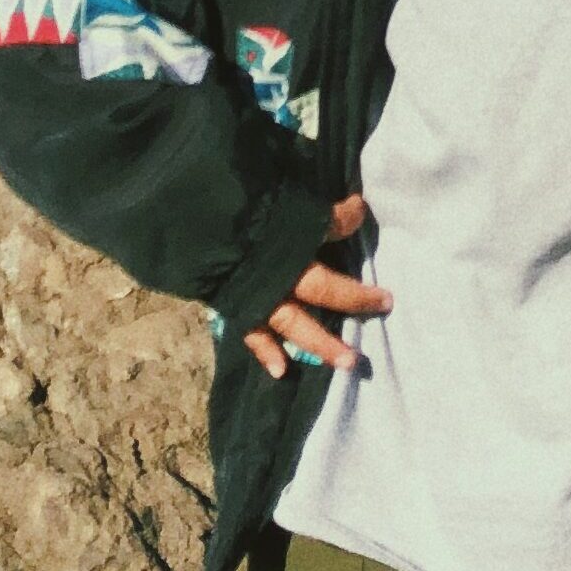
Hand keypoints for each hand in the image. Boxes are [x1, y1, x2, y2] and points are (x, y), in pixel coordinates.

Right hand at [244, 193, 390, 378]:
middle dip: (354, 299)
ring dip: (321, 343)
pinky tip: (282, 371)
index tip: (360, 209)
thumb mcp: (276, 199)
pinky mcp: (236, 309)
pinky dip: (266, 353)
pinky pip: (253, 335)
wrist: (185, 225)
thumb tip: (357, 206)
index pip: (329, 228)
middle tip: (385, 304)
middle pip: (323, 289)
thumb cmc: (232, 209)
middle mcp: (279, 274)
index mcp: (288, 241)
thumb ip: (314, 209)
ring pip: (295, 324)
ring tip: (347, 361)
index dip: (348, 219)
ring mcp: (258, 297)